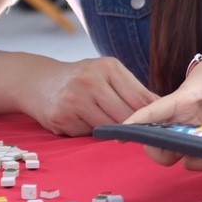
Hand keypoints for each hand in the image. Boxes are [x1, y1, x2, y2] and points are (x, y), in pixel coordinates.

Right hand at [19, 56, 156, 136]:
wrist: (38, 81)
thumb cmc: (81, 78)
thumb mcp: (107, 74)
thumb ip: (132, 90)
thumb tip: (163, 109)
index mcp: (108, 67)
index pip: (140, 98)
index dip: (151, 115)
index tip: (159, 126)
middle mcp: (90, 81)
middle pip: (125, 116)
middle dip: (133, 127)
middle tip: (138, 133)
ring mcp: (74, 100)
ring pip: (108, 128)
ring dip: (112, 131)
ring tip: (109, 125)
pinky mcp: (61, 117)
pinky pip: (87, 133)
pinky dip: (90, 132)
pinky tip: (83, 121)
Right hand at [123, 54, 201, 168]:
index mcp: (178, 102)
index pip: (151, 113)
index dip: (134, 123)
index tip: (118, 134)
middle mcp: (177, 121)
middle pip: (155, 145)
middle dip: (163, 154)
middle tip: (185, 152)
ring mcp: (186, 133)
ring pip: (174, 157)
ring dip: (194, 162)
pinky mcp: (198, 142)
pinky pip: (196, 160)